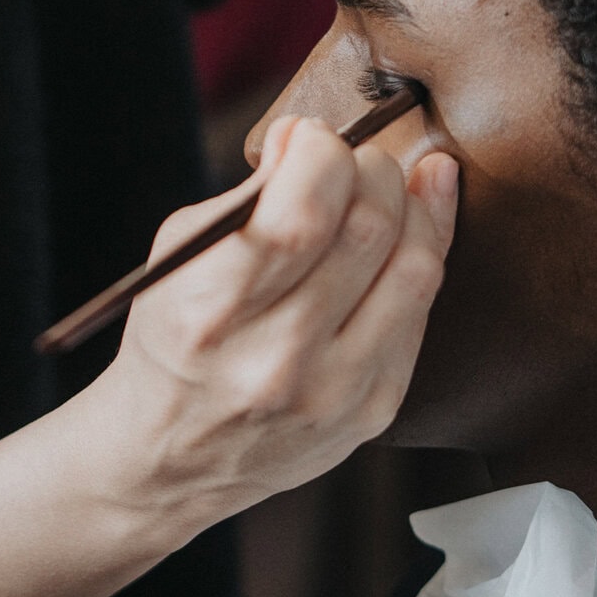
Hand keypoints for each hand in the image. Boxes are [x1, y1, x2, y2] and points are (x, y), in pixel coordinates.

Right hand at [92, 116, 460, 527]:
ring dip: (412, 206)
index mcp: (211, 313)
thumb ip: (248, 197)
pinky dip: (424, 254)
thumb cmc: (174, 337)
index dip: (323, 155)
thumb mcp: (179, 257)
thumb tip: (311, 139)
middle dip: (371, 170)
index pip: (300, 215)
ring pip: (412, 269)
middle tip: (354, 159)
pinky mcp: (374, 411)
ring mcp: (333, 393)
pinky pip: (421, 312)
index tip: (312, 139)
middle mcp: (276, 360)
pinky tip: (416, 224)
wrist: (172, 457)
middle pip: (366, 231)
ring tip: (392, 186)